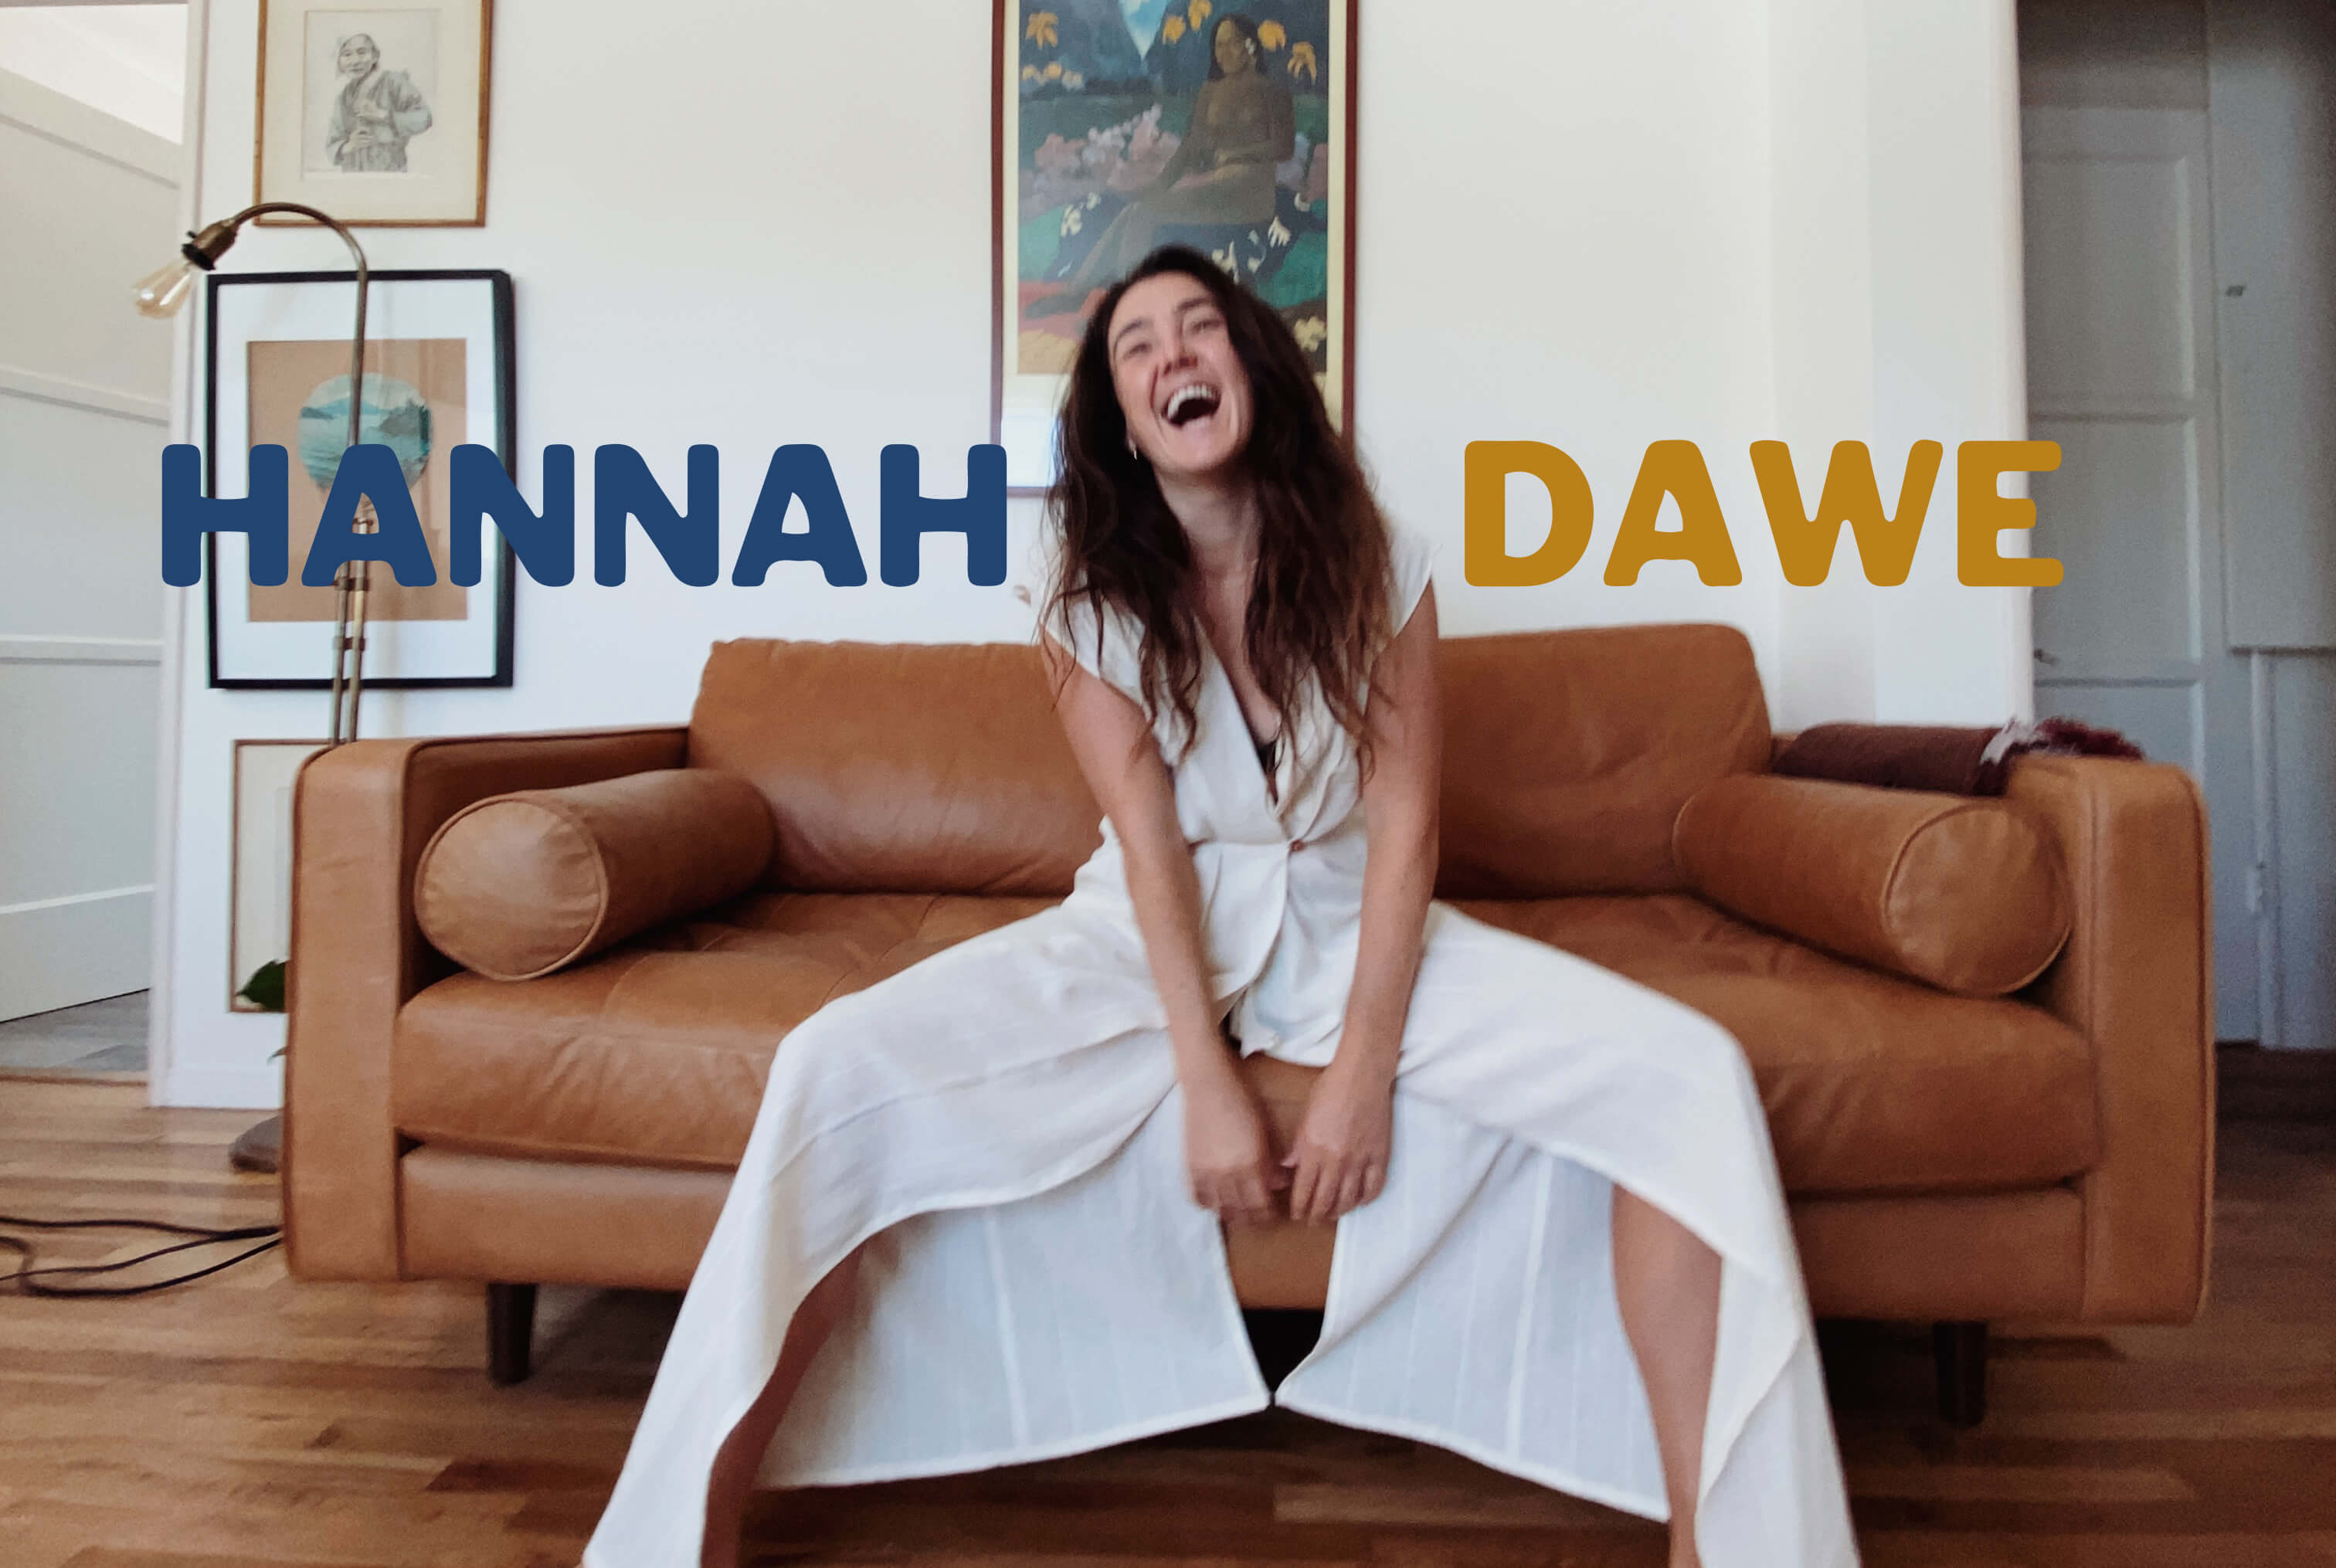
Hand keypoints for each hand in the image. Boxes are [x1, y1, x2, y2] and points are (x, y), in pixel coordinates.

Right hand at [1183, 1070, 1288, 1226]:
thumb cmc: (1243, 1102)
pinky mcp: (1190, 1168)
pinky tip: (1216, 1200)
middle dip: (1254, 1217)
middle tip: (1260, 1215)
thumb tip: (1279, 1184)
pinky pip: (1198, 1198)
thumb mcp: (1266, 1131)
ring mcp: (1206, 1173)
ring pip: (1221, 1210)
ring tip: (1240, 1211)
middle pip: (1243, 1212)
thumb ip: (1272, 1161)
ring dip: (1233, 1215)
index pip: (1262, 1205)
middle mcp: (1229, 1174)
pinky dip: (1208, 1204)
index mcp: (1252, 1164)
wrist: (1209, 1085)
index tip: (1273, 1211)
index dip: (1269, 1213)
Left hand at [1283, 1052, 1393, 1224]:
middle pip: (1325, 1200)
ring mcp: (1360, 1160)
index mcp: (1314, 1151)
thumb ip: (1297, 1147)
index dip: (1300, 1207)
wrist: (1362, 1076)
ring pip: (1349, 1199)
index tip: (1297, 1214)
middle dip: (1316, 1215)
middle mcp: (1336, 1161)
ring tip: (1333, 1214)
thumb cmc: (1330, 1090)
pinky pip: (1374, 1187)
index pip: (1304, 1191)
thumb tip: (1287, 1168)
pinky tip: (1360, 1201)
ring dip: (1339, 1211)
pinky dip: (1366, 1199)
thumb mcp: (1305, 1117)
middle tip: (1313, 1220)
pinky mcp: (1380, 1156)